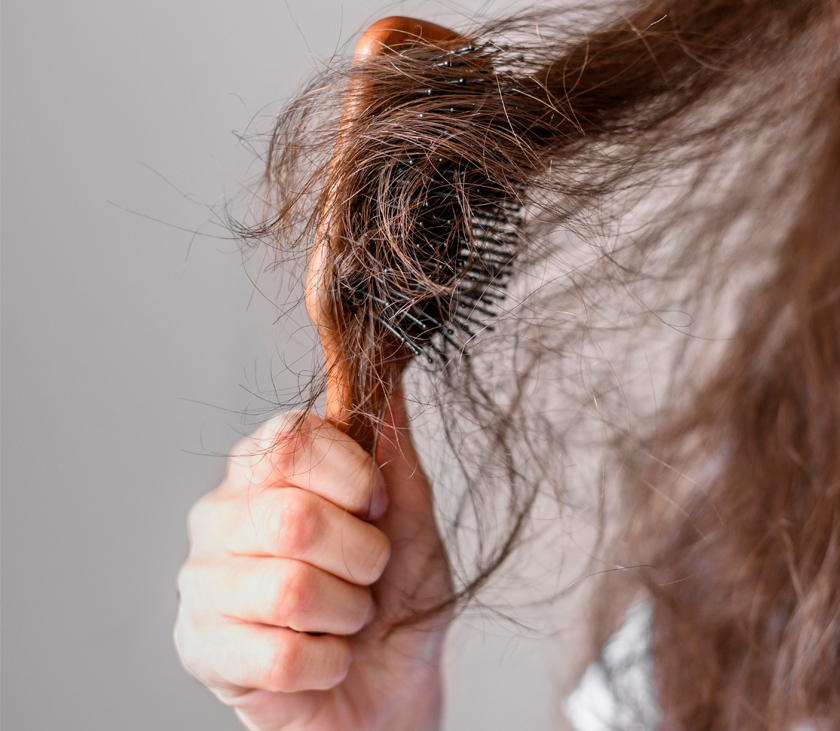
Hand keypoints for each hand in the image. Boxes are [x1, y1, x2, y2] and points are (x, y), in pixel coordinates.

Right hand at [175, 389, 452, 730]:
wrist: (389, 686)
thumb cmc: (394, 597)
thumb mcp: (411, 521)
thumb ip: (394, 454)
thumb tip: (390, 381)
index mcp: (264, 470)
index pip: (291, 439)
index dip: (353, 477)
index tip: (378, 507)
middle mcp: (220, 516)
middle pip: (293, 518)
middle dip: (361, 557)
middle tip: (368, 574)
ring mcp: (202, 584)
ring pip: (289, 591)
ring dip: (347, 613)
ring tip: (346, 617)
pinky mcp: (201, 650)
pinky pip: (281, 657)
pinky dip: (329, 664)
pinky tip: (326, 658)